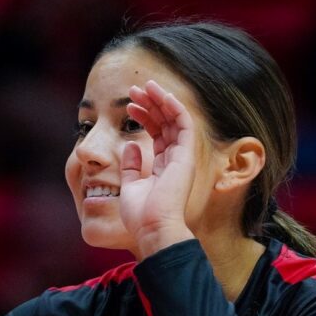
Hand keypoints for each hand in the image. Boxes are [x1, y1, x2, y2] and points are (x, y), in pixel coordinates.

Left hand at [120, 80, 196, 257]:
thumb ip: (131, 166)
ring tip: (143, 88)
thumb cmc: (141, 215)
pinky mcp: (186, 155)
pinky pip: (184, 124)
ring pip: (174, 119)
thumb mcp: (130, 186)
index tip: (129, 106)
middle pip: (165, 123)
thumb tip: (129, 146)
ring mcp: (182, 156)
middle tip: (133, 92)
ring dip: (160, 100)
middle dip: (151, 104)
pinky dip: (175, 108)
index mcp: (164, 166)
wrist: (152, 227)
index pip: (157, 133)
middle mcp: (176, 159)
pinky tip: (162, 95)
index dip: (145, 117)